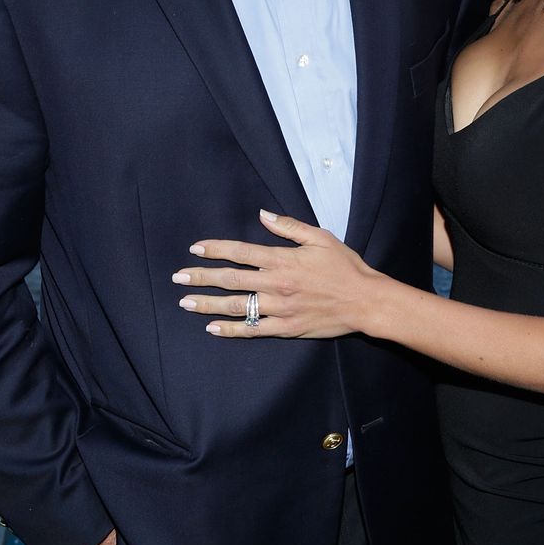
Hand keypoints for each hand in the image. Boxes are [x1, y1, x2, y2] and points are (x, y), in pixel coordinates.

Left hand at [172, 210, 381, 338]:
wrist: (365, 301)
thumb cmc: (345, 266)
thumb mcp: (320, 237)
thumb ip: (289, 227)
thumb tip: (263, 214)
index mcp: (283, 259)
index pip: (241, 252)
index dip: (215, 249)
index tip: (195, 249)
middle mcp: (277, 283)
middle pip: (231, 280)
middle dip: (201, 277)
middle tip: (178, 278)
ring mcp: (279, 308)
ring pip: (236, 306)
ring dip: (207, 304)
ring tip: (186, 302)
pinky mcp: (285, 328)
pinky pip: (252, 329)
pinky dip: (230, 329)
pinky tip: (212, 327)